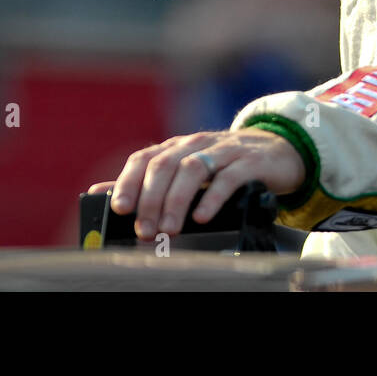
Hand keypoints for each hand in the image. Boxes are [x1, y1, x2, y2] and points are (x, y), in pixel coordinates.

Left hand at [87, 129, 304, 240]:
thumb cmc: (224, 164)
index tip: (121, 210)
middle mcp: (196, 144)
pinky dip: (212, 197)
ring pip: (193, 169)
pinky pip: (228, 176)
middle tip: (145, 231)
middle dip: (151, 200)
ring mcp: (224, 150)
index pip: (145, 158)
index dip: (130, 182)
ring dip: (176, 201)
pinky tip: (202, 216)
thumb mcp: (185, 168)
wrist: (278, 151)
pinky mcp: (250, 161)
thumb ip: (145, 181)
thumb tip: (98, 192)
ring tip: (170, 229)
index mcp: (177, 147)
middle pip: (166, 165)